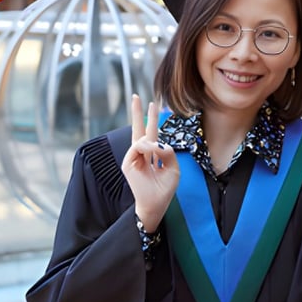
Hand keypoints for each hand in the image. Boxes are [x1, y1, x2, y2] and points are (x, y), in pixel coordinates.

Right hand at [122, 94, 178, 231]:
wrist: (155, 204)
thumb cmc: (165, 188)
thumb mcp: (173, 167)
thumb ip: (167, 152)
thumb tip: (156, 143)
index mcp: (152, 153)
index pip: (151, 132)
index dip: (152, 119)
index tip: (154, 104)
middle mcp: (141, 153)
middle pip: (138, 128)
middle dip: (137, 112)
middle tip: (136, 96)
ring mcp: (133, 157)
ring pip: (141, 138)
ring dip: (153, 143)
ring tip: (157, 156)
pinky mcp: (128, 163)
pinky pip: (138, 147)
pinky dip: (147, 148)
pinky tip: (152, 153)